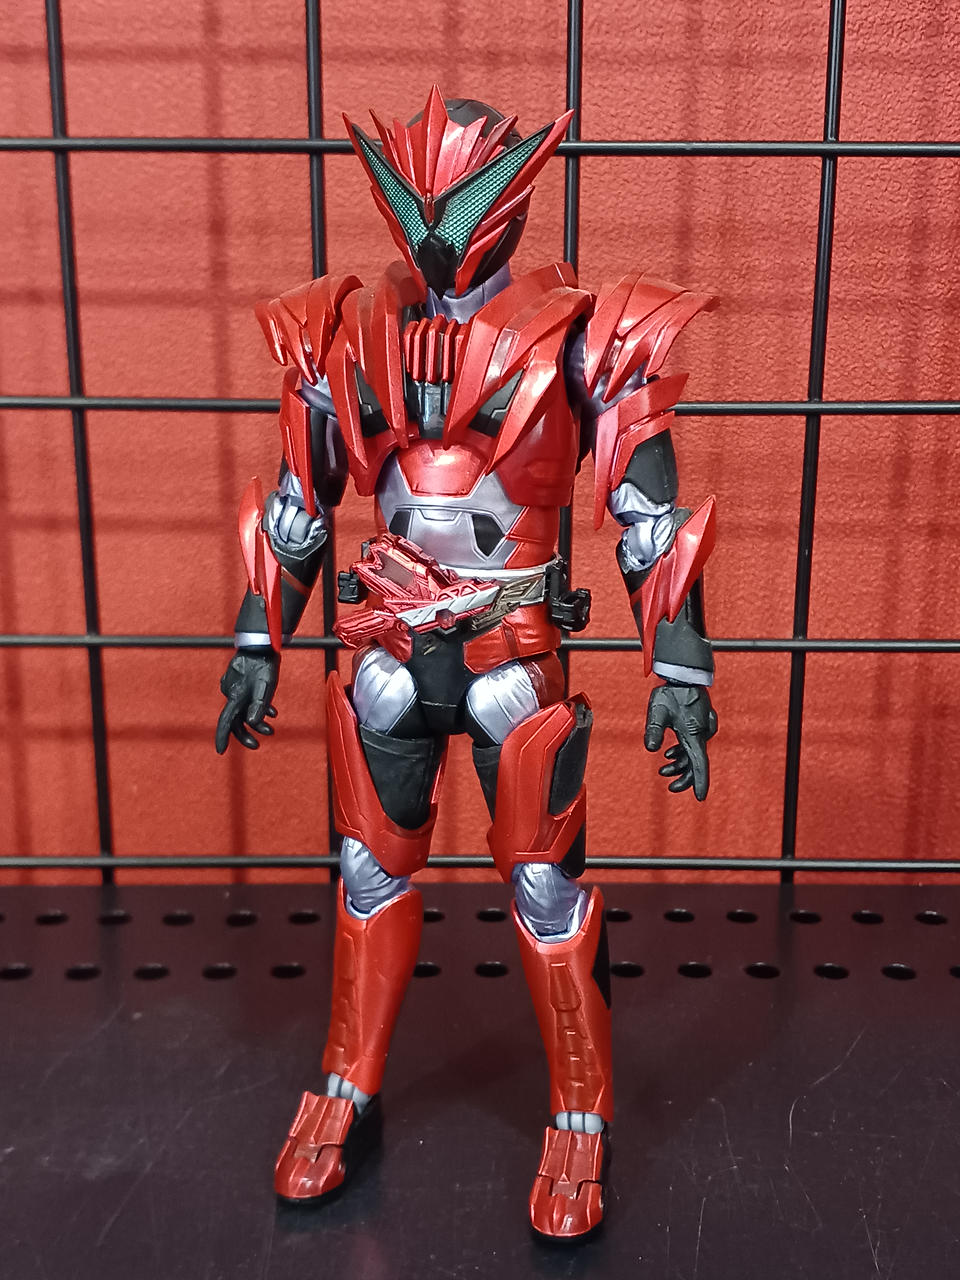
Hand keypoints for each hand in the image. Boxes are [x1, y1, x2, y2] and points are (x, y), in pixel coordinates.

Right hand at [215, 650, 279, 753]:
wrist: (260, 643)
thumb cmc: (264, 663)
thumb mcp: (266, 686)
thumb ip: (260, 704)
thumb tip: (253, 723)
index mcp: (236, 695)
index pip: (225, 721)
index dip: (222, 737)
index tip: (220, 751)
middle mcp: (231, 693)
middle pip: (234, 720)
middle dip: (245, 735)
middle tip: (257, 745)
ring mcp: (234, 688)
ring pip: (242, 711)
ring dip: (255, 723)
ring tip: (270, 729)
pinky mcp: (239, 683)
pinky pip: (246, 701)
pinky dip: (257, 709)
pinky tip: (271, 713)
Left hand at [644, 683, 717, 801]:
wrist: (684, 675)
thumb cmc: (671, 692)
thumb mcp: (657, 712)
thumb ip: (654, 730)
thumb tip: (650, 748)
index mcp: (693, 734)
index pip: (699, 765)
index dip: (699, 783)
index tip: (700, 798)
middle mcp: (702, 734)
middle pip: (696, 763)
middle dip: (683, 777)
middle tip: (669, 786)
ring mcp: (704, 729)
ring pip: (694, 754)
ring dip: (680, 763)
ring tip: (663, 768)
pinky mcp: (701, 724)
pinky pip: (695, 744)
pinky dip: (683, 751)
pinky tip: (670, 752)